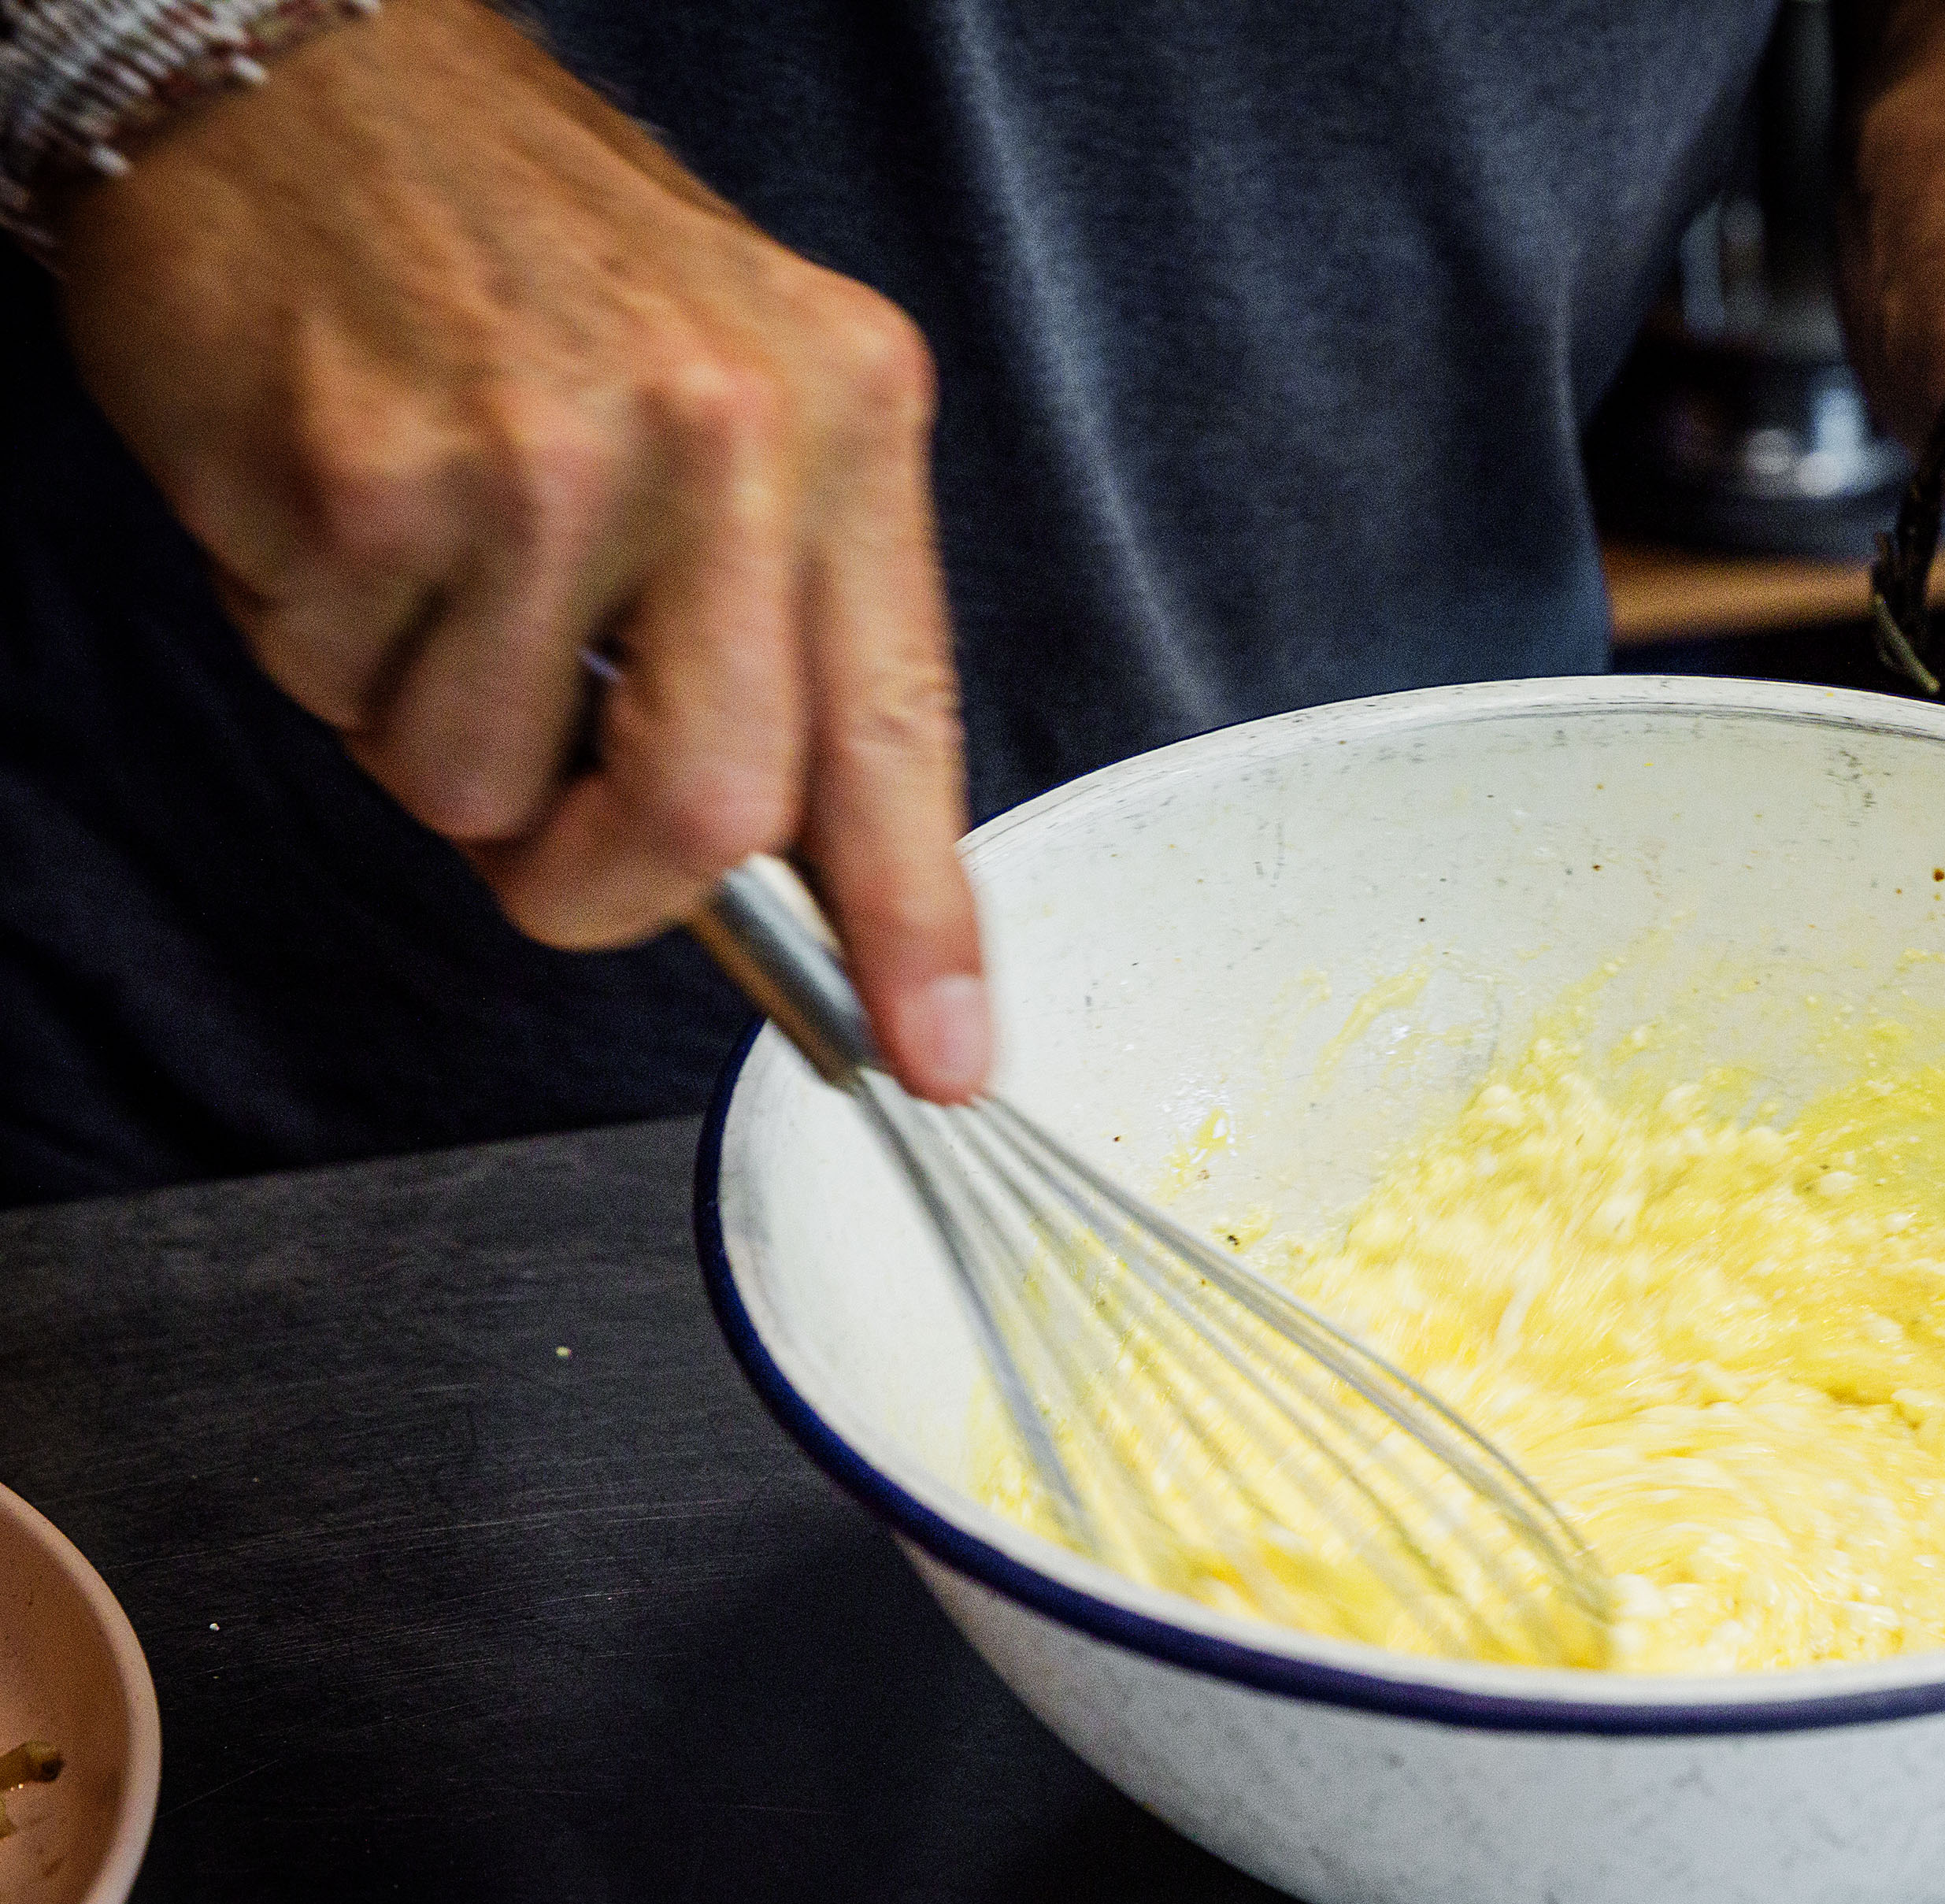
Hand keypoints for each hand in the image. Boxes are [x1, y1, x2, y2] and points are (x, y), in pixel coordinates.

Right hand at [50, 0, 991, 1096]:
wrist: (301, 68)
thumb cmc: (528, 251)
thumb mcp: (736, 388)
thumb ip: (779, 621)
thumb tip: (792, 870)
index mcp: (848, 416)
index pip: (903, 731)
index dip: (919, 924)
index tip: (938, 1057)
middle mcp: (722, 434)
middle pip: (709, 817)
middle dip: (608, 893)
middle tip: (554, 857)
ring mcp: (543, 458)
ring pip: (488, 785)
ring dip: (439, 729)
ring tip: (429, 561)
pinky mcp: (369, 483)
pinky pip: (342, 698)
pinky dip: (325, 649)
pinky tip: (343, 502)